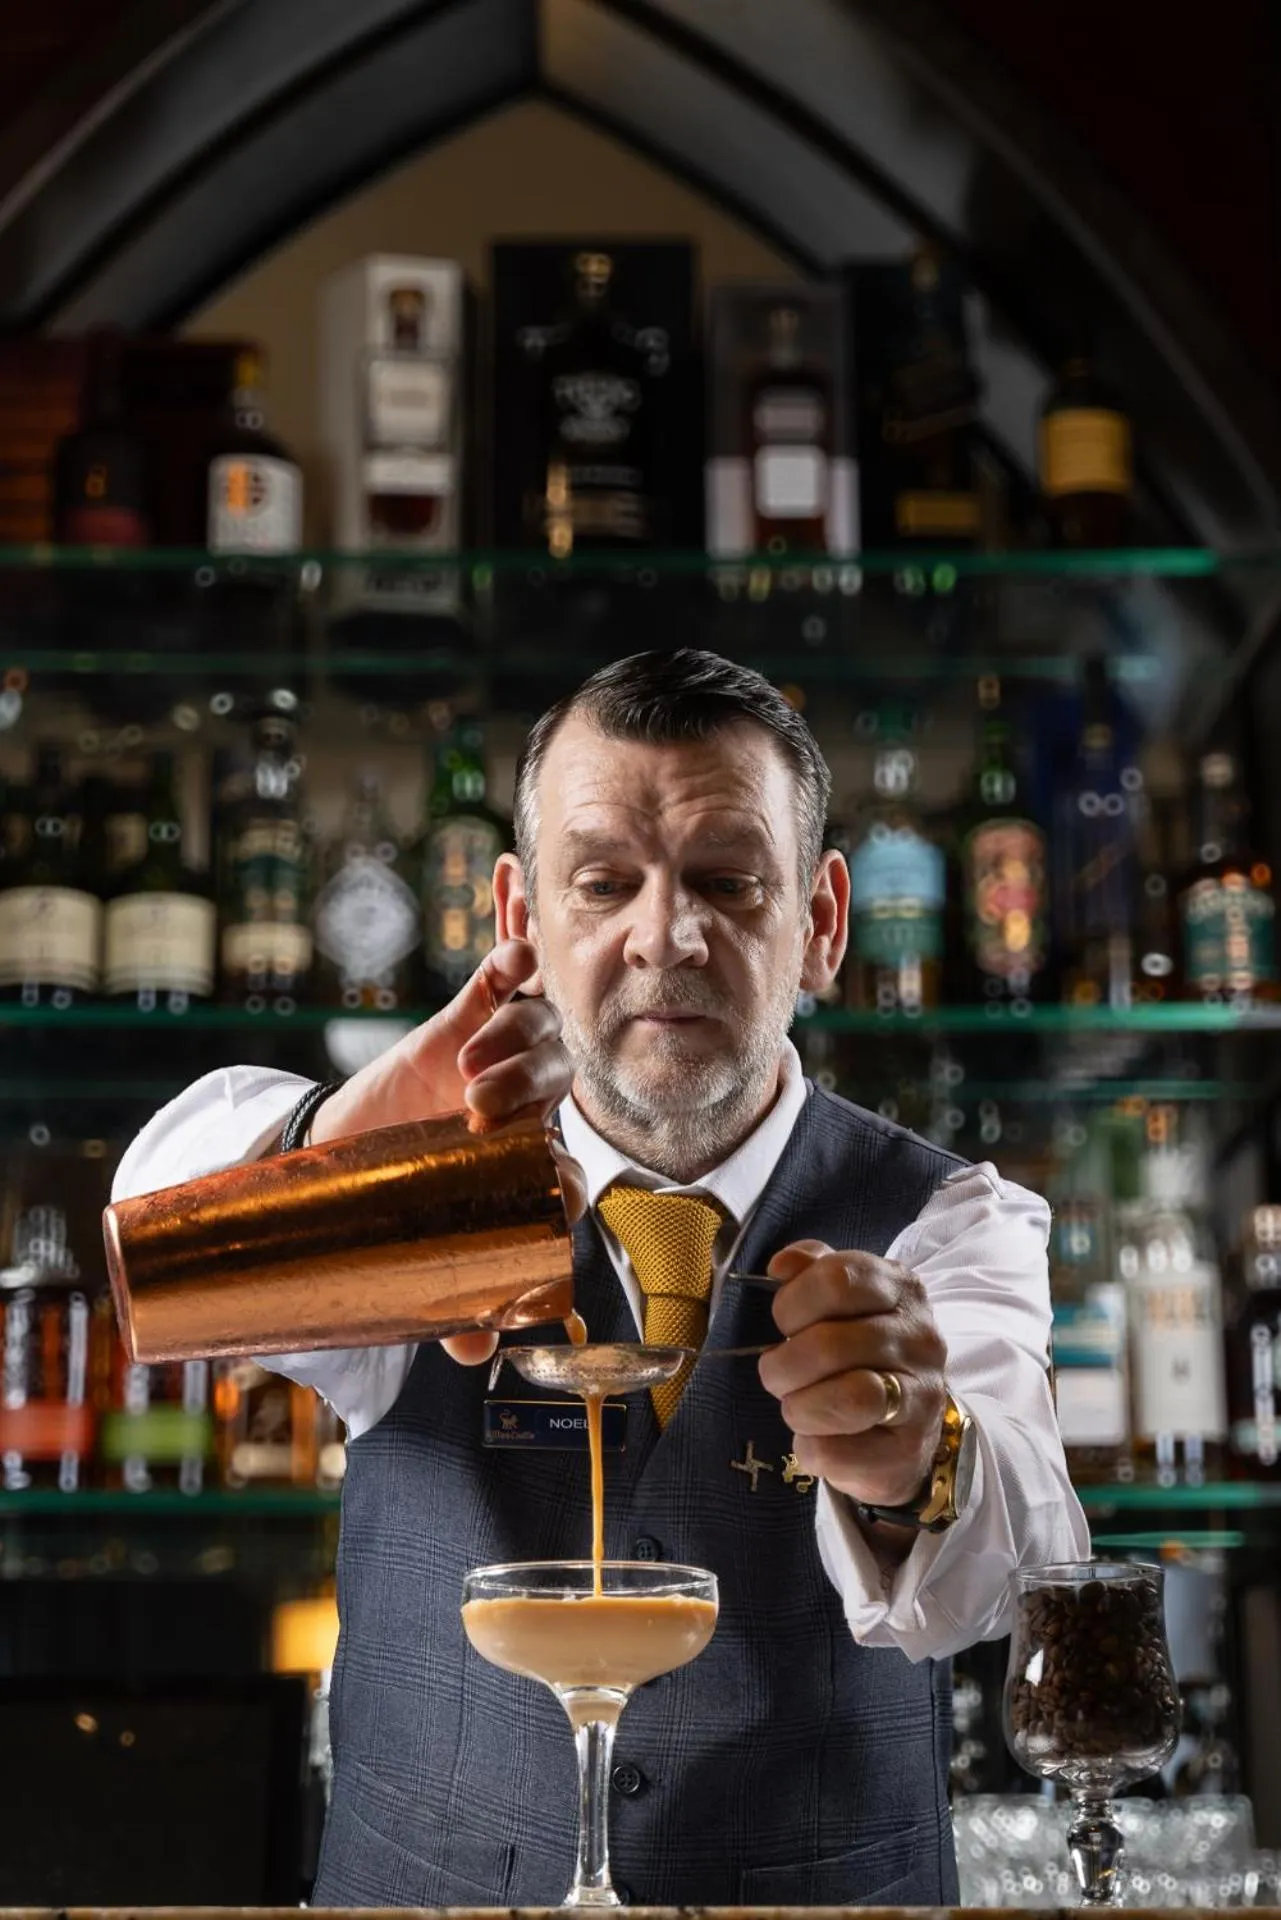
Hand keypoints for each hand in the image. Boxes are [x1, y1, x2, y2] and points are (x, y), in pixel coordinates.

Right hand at [309, 937, 571, 1366]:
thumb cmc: (393, 1209)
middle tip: (479, 1108)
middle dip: (527, 1090)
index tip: (546, 1190)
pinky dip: (511, 957)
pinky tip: (514, 944)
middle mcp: (522, 1105)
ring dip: (511, 1036)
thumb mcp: (418, 1261)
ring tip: (466, 1061)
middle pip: (556, 1082)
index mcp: (523, 1164)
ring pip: (534, 1028)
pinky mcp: (462, 1015)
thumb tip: (473, 1354)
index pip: (564, 1161)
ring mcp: (496, 1055)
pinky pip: (501, 976)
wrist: (344, 1155)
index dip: (562, 1172)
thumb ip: (447, 1306)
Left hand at [757, 1240, 947, 1506]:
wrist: (908, 1425)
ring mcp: (922, 1396)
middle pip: (830, 1344)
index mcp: (900, 1288)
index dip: (793, 1302)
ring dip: (799, 1406)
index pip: (838, 1279)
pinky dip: (810, 1447)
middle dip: (783, 1364)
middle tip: (777, 1374)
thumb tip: (781, 1265)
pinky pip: (839, 1451)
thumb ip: (813, 1271)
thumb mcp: (844, 1302)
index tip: (784, 1323)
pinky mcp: (908, 1450)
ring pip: (849, 1399)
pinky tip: (816, 1437)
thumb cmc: (862, 1353)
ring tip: (795, 1406)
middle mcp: (920, 1337)